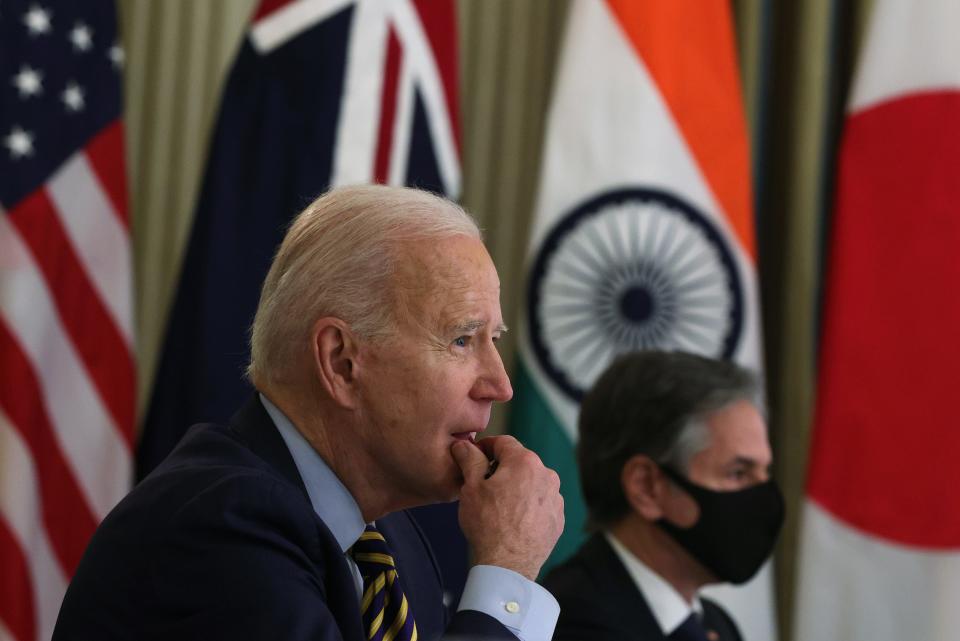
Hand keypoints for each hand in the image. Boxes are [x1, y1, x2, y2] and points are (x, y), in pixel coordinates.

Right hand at [451, 436, 563, 579]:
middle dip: (501, 469)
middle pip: (519, 462)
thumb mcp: (471, 487)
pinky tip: (512, 519)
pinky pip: (540, 503)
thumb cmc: (487, 524)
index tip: (474, 456)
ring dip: (516, 487)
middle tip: (482, 484)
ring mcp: (555, 498)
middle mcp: (547, 475)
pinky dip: (527, 505)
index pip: (503, 443)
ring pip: (531, 483)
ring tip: (498, 505)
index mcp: (525, 462)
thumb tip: (464, 445)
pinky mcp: (557, 518)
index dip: (485, 447)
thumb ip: (470, 459)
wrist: (507, 566)